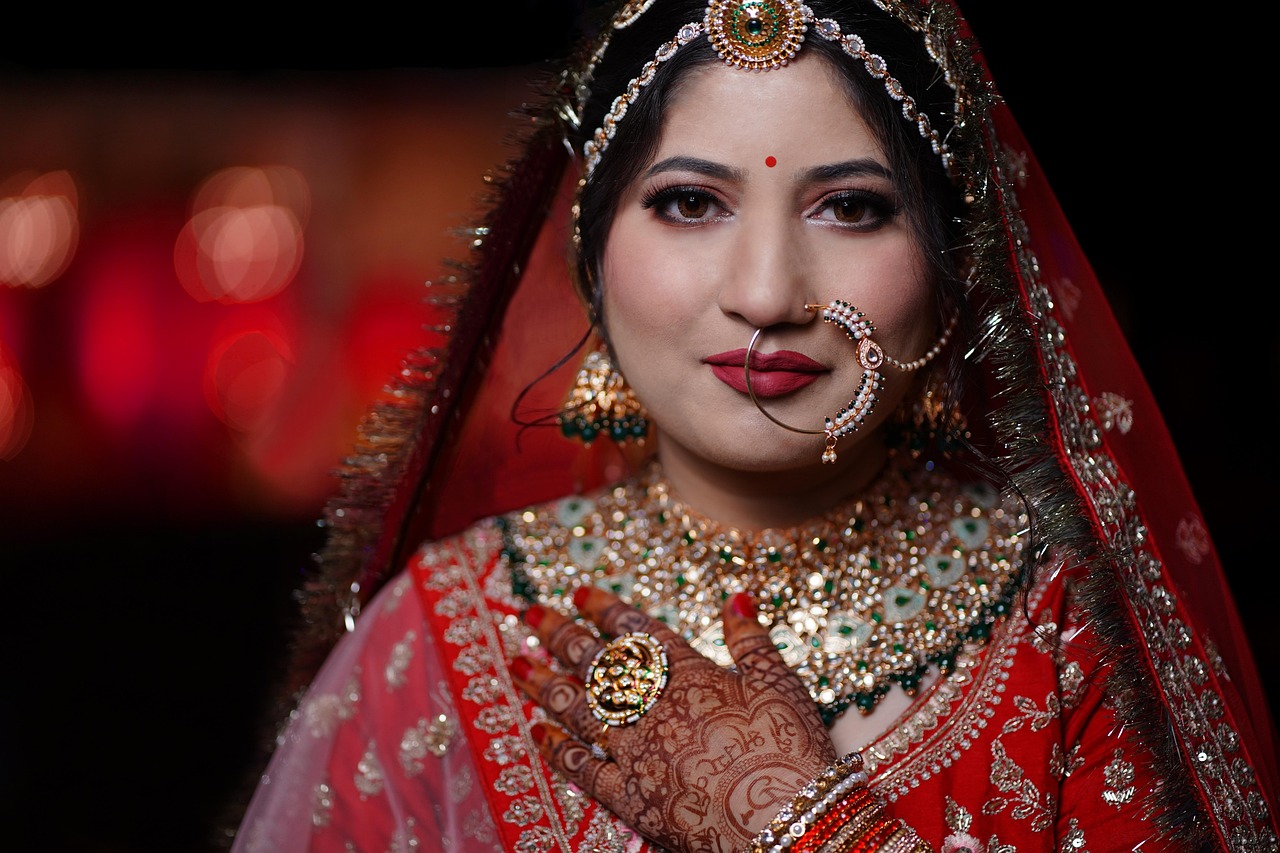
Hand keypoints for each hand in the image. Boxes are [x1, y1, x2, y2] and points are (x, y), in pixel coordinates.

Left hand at [513, 585, 836, 852]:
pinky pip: (584, 770)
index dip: (607, 610)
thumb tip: (736, 595)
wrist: (781, 819)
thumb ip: (750, 638)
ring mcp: (636, 753)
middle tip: (529, 614)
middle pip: (598, 665)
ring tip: (517, 663)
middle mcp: (654, 708)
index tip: (578, 593)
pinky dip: (559, 751)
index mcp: (690, 676)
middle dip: (561, 636)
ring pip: (581, 711)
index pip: (639, 634)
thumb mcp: (779, 682)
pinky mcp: (630, 798)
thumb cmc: (788, 749)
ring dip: (546, 685)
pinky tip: (538, 734)